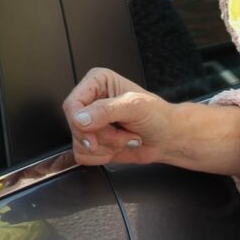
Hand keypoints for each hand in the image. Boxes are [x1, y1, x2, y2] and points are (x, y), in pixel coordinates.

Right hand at [62, 67, 180, 166]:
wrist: (167, 138)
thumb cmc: (158, 116)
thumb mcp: (134, 106)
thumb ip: (106, 110)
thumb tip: (81, 118)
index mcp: (97, 82)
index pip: (72, 104)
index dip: (79, 123)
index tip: (93, 136)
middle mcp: (91, 101)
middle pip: (75, 127)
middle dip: (102, 137)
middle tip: (123, 133)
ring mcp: (91, 123)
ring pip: (79, 144)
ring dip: (106, 147)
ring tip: (125, 138)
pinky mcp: (93, 141)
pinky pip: (83, 156)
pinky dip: (103, 157)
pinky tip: (118, 147)